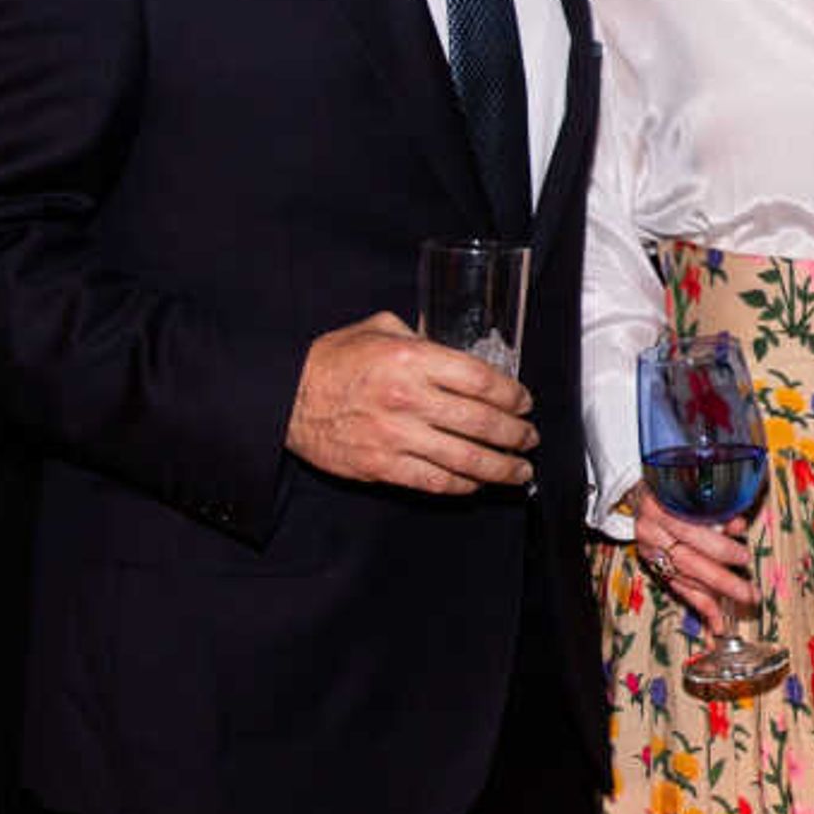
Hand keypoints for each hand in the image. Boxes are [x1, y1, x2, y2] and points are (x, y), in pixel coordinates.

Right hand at [288, 312, 535, 492]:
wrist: (285, 397)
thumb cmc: (331, 361)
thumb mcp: (378, 329)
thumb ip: (420, 337)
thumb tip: (454, 347)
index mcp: (411, 359)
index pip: (480, 380)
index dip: (511, 395)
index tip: (523, 402)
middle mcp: (408, 399)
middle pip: (482, 422)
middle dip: (516, 434)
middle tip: (529, 437)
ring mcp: (396, 437)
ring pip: (466, 459)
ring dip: (501, 467)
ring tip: (520, 469)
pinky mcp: (383, 466)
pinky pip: (436, 481)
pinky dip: (464, 484)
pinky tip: (479, 483)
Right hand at [621, 486, 759, 613]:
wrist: (639, 492)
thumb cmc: (673, 487)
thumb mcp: (691, 489)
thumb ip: (715, 507)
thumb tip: (738, 525)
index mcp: (658, 508)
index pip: (689, 532)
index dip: (718, 548)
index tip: (743, 557)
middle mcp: (651, 533)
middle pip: (687, 562)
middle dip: (722, 581)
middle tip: (749, 592)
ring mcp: (650, 552)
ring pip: (684, 580)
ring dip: (715, 596)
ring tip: (742, 603)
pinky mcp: (654, 566)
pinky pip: (679, 589)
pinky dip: (701, 607)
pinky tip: (717, 623)